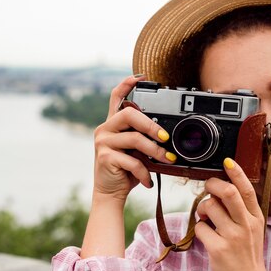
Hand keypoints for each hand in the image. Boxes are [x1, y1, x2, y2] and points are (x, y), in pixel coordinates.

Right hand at [92, 75, 175, 203]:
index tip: (141, 77)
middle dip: (152, 125)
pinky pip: (132, 161)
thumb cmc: (126, 170)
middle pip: (129, 115)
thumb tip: (167, 135)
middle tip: (166, 137)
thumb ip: (143, 138)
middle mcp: (105, 129)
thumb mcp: (136, 151)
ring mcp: (103, 143)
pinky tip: (149, 180)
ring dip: (155, 151)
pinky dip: (145, 172)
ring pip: (134, 139)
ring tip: (167, 160)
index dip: (127, 84)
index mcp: (113, 124)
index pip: (116, 97)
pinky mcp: (105, 158)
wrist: (110, 193)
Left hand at [194, 158, 269, 270]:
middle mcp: (246, 225)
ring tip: (207, 219)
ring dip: (202, 209)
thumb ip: (241, 211)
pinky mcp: (218, 248)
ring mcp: (233, 237)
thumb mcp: (253, 230)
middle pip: (228, 192)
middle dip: (213, 184)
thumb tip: (221, 189)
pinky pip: (200, 227)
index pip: (246, 190)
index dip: (236, 173)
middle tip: (208, 187)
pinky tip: (206, 236)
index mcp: (256, 218)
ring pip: (209, 207)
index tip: (227, 161)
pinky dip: (199, 228)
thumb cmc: (247, 255)